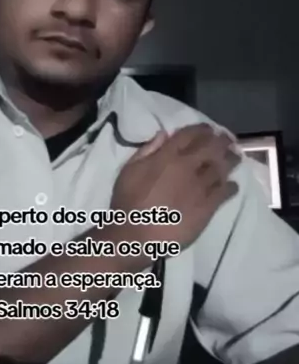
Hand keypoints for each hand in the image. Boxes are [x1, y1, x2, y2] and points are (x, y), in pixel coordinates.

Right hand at [111, 124, 240, 250]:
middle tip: (227, 140)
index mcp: (167, 156)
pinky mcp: (208, 207)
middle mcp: (187, 167)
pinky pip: (225, 192)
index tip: (209, 129)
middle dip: (221, 141)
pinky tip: (232, 184)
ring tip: (235, 157)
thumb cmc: (127, 202)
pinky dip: (230, 186)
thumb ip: (147, 150)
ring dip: (231, 159)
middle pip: (211, 147)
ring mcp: (200, 187)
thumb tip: (163, 135)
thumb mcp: (129, 170)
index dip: (202, 129)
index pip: (189, 135)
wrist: (136, 235)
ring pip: (222, 168)